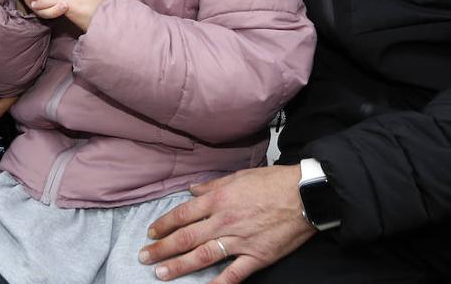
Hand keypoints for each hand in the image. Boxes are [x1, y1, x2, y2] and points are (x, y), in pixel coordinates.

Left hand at [139, 165, 314, 282]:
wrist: (305, 194)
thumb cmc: (273, 182)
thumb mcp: (239, 176)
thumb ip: (212, 185)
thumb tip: (192, 190)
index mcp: (219, 199)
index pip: (183, 214)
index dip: (164, 225)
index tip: (151, 233)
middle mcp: (224, 221)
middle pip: (186, 238)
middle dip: (162, 249)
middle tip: (144, 257)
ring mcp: (240, 241)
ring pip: (203, 256)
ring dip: (179, 266)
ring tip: (160, 273)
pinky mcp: (257, 256)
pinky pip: (233, 274)